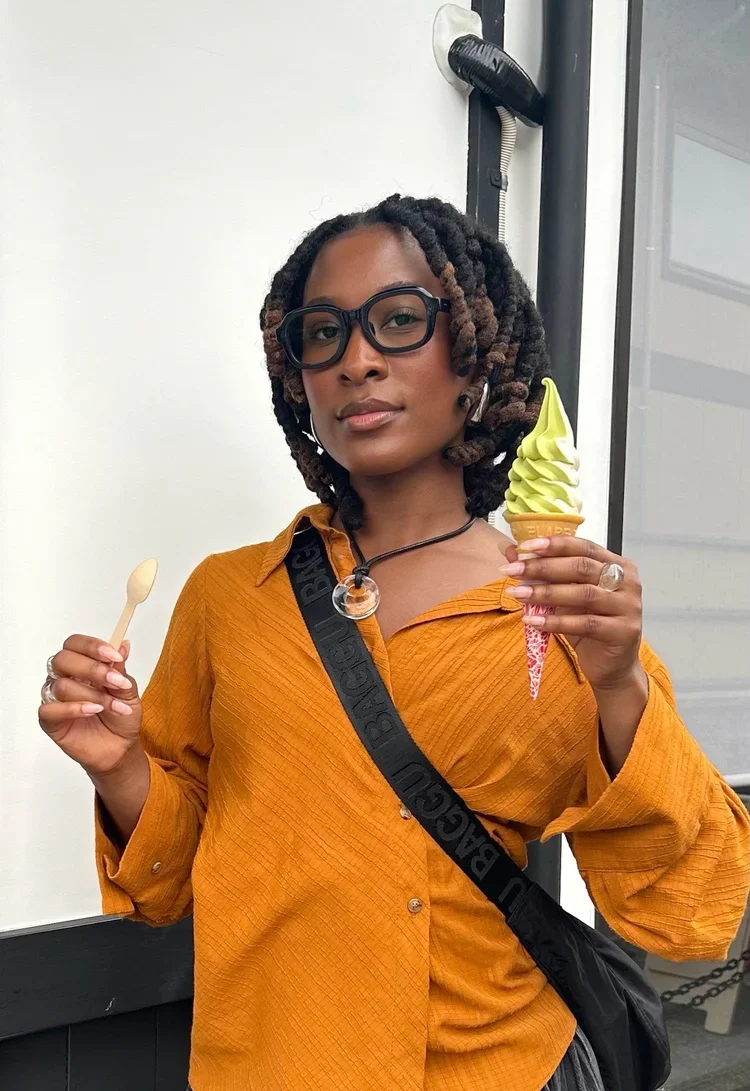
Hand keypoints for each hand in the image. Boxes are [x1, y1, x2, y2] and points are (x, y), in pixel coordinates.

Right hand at [38, 635, 142, 775]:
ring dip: (94, 695)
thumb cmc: (121, 717)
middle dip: (93, 669)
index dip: (92, 646)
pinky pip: (49, 709)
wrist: (120, 747)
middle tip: (116, 682)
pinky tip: (93, 711)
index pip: (75, 643)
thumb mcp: (128, 691)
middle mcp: (65, 677)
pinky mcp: (50, 720)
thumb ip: (120, 670)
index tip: (115, 656)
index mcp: (81, 664)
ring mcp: (55, 698)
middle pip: (63, 660)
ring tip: (114, 706)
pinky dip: (73, 709)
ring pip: (62, 686)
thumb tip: (123, 645)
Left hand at [502, 536, 642, 692]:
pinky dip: (555, 622)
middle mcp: (627, 582)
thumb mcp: (566, 597)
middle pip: (581, 567)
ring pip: (582, 594)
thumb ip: (545, 574)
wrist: (612, 666)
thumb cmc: (590, 626)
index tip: (524, 547)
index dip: (554, 545)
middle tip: (513, 570)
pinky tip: (533, 620)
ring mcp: (628, 607)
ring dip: (545, 593)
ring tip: (517, 594)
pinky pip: (585, 623)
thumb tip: (511, 552)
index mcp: (617, 565)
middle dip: (542, 567)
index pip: (583, 547)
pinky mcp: (623, 632)